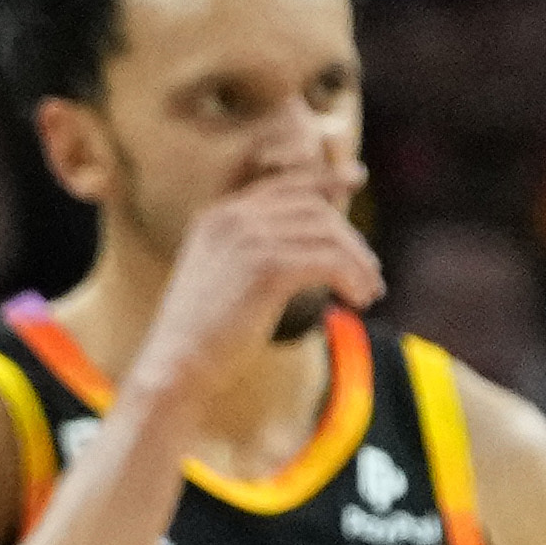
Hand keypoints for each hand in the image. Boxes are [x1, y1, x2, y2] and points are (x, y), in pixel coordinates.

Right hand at [130, 141, 382, 432]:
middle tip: (370, 273)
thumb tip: (315, 237)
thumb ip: (258, 248)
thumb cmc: (203, 332)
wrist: (175, 364)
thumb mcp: (224, 276)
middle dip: (351, 239)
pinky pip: (328, 262)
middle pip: (315, 209)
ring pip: (328, 235)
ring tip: (368, 292)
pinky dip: (351, 279)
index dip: (325, 180)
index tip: (357, 180)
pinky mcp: (264, 268)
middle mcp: (230, 218)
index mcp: (217, 215)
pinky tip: (356, 300)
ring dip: (358, 264)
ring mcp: (245, 239)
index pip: (285, 184)